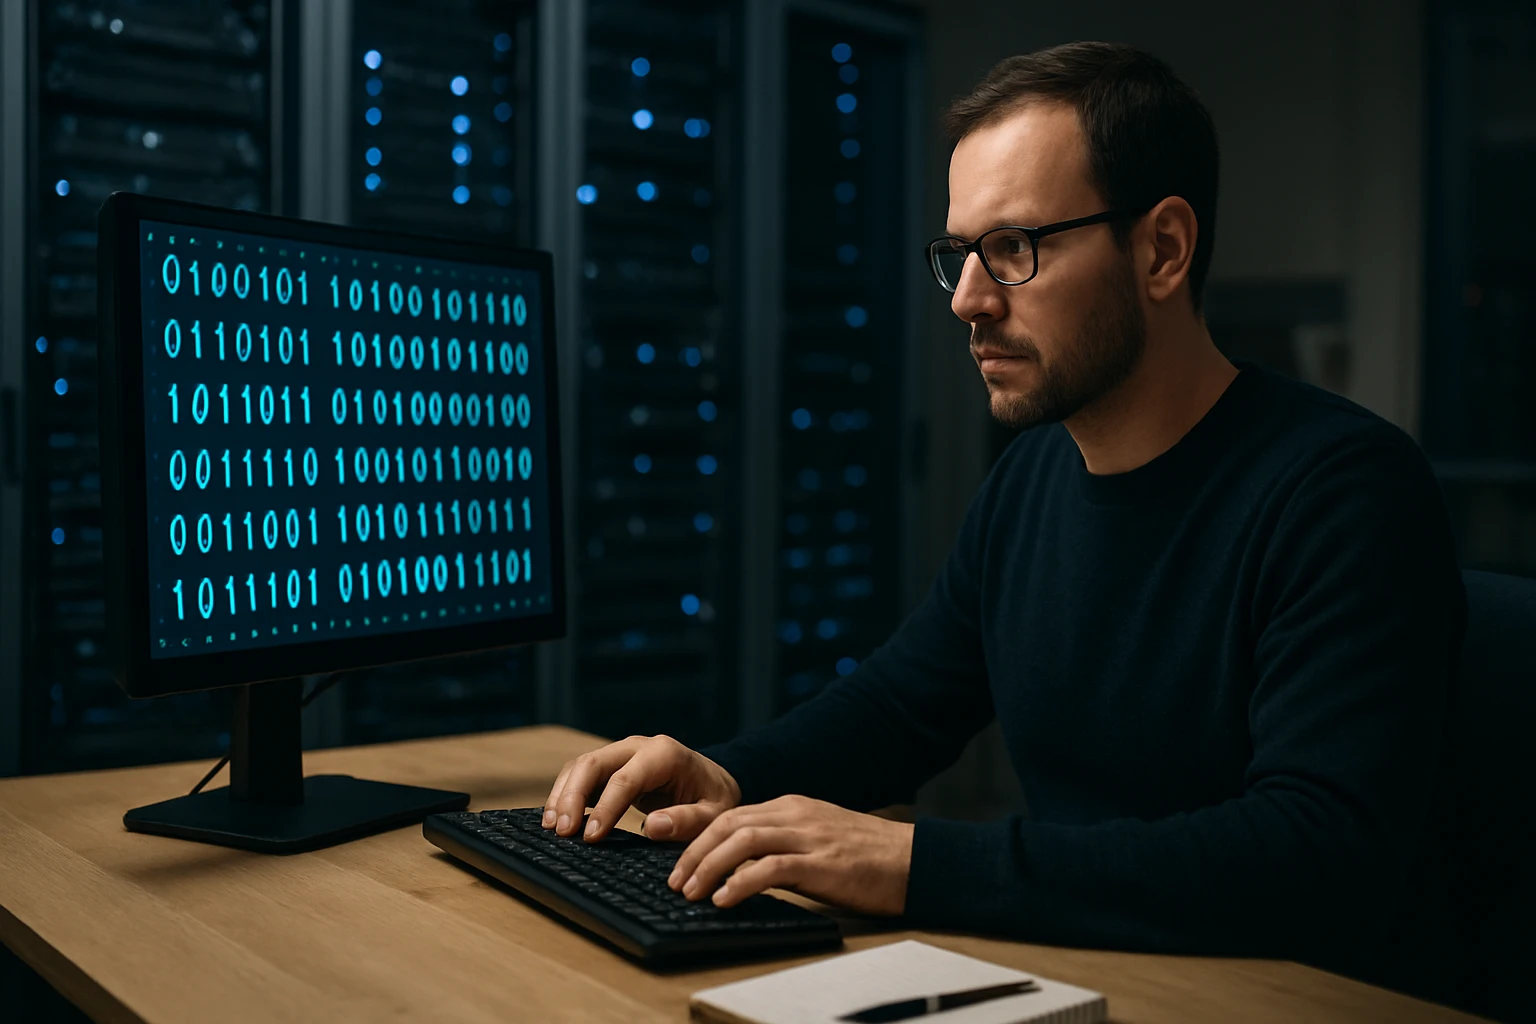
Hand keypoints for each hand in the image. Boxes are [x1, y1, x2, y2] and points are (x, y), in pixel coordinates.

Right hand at [541, 734, 741, 842]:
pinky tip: (556, 820)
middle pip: (593, 764)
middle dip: (572, 797)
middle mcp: (638, 747)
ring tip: (552, 829)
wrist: (713, 781)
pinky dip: (565, 795)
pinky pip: (581, 775)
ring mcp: (621, 753)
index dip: (606, 807)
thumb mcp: (714, 814)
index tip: (591, 837)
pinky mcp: (611, 766)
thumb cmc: (714, 799)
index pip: (625, 778)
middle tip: (561, 832)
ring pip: (580, 767)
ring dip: (562, 796)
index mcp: (664, 754)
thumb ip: (688, 821)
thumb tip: (652, 827)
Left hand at [667, 795, 914, 916]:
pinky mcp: (821, 863)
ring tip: (690, 892)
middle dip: (694, 851)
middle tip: (674, 880)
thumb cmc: (868, 857)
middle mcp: (796, 815)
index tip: (679, 863)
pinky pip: (770, 868)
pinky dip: (740, 883)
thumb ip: (784, 843)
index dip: (699, 838)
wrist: (914, 860)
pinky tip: (723, 899)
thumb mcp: (819, 839)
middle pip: (728, 824)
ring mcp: (808, 836)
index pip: (732, 815)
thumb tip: (742, 866)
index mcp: (793, 807)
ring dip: (708, 866)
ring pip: (742, 840)